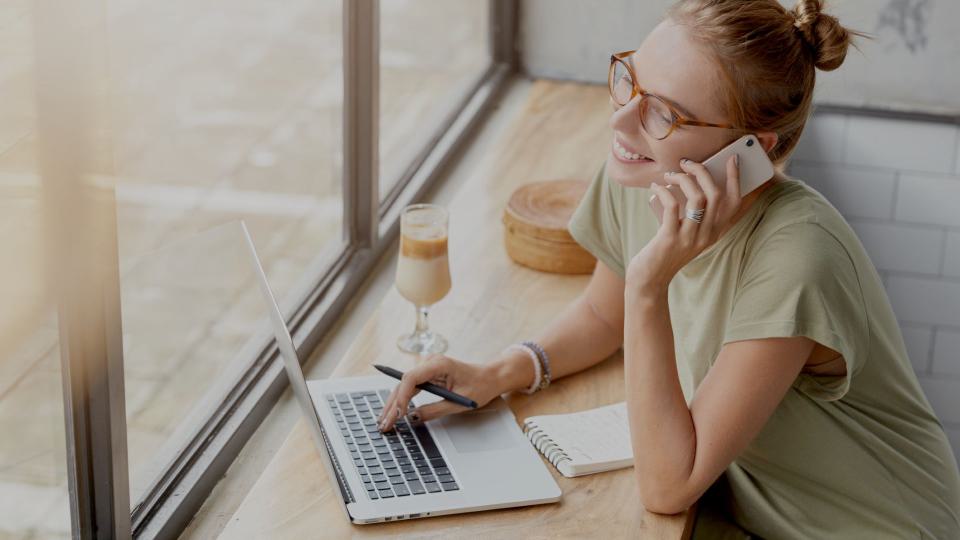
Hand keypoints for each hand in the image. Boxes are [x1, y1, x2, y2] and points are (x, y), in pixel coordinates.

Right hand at [377, 354, 500, 431]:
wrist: (491, 377)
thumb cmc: (480, 386)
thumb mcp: (458, 403)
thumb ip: (434, 410)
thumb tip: (412, 418)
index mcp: (439, 364)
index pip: (411, 378)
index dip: (401, 397)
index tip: (397, 414)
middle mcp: (430, 363)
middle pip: (403, 383)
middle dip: (393, 405)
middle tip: (384, 424)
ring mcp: (428, 368)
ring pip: (404, 386)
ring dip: (394, 404)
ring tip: (384, 421)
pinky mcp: (428, 375)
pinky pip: (411, 387)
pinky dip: (402, 400)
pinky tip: (393, 412)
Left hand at [626, 155, 741, 291]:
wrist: (650, 280)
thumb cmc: (665, 251)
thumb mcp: (686, 233)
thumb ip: (692, 214)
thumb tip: (688, 180)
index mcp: (714, 233)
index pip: (735, 203)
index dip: (736, 179)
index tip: (732, 159)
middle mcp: (707, 235)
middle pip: (716, 194)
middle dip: (703, 172)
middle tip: (686, 163)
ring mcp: (690, 238)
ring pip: (698, 197)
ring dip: (683, 179)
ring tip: (669, 175)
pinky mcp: (670, 239)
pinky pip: (672, 206)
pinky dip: (664, 191)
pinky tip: (655, 187)